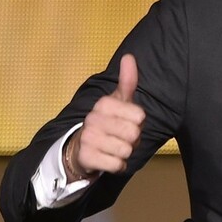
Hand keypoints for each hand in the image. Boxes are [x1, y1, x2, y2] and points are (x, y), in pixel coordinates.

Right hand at [65, 54, 145, 178]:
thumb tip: (128, 56)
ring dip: (125, 152)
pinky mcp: (86, 157)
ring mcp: (88, 138)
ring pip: (127, 150)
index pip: (140, 116)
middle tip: (121, 137)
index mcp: (104, 103)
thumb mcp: (119, 100)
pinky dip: (118, 165)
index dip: (138, 123)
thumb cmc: (108, 121)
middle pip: (134, 134)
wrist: (81, 148)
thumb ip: (127, 80)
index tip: (127, 122)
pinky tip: (109, 158)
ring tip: (114, 147)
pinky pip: (118, 165)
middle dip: (133, 140)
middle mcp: (93, 118)